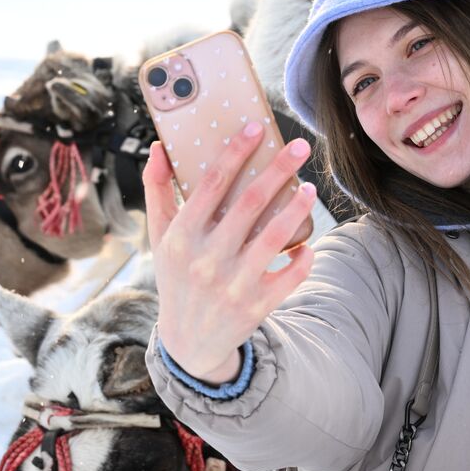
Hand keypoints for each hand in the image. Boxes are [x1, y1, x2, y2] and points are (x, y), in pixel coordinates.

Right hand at [143, 124, 317, 383]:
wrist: (190, 343)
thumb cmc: (177, 277)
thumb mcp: (161, 238)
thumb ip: (158, 191)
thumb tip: (160, 146)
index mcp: (183, 236)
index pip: (211, 183)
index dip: (235, 152)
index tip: (257, 127)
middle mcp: (207, 258)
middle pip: (249, 203)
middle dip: (278, 171)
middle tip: (301, 147)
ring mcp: (234, 283)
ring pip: (274, 236)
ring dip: (297, 208)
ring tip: (310, 188)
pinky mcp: (258, 305)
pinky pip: (291, 274)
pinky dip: (304, 257)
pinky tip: (308, 243)